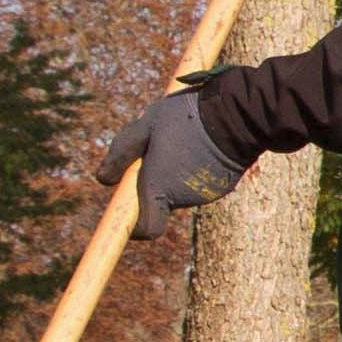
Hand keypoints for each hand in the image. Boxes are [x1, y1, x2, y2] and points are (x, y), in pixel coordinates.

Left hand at [94, 89, 244, 241]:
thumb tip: (103, 179)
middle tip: (159, 147)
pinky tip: (203, 142)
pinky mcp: (225, 184)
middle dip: (157, 179)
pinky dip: (198, 167)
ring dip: (178, 170)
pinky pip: (202, 180)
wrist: (237, 113)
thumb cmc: (186, 118)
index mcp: (159, 188)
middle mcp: (184, 198)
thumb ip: (121, 153)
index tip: (128, 215)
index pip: (146, 229)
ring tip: (186, 137)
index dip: (135, 227)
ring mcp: (207, 193)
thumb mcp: (146, 126)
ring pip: (182, 187)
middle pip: (163, 198)